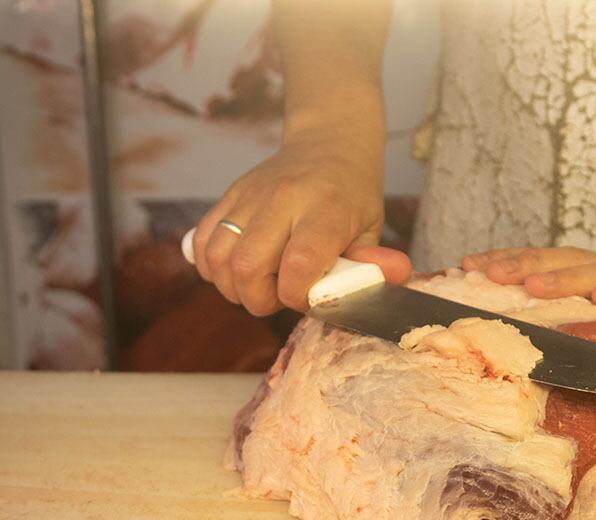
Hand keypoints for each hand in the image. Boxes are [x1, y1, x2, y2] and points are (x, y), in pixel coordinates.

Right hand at [191, 132, 410, 315]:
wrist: (327, 143)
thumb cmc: (352, 194)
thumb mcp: (371, 225)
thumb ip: (371, 261)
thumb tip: (394, 279)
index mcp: (325, 209)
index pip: (298, 263)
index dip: (294, 295)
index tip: (304, 298)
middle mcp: (283, 200)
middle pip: (248, 264)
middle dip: (258, 298)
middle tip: (277, 297)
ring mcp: (250, 196)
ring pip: (218, 255)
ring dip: (231, 286)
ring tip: (256, 286)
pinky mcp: (229, 195)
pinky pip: (201, 239)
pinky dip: (210, 266)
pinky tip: (232, 271)